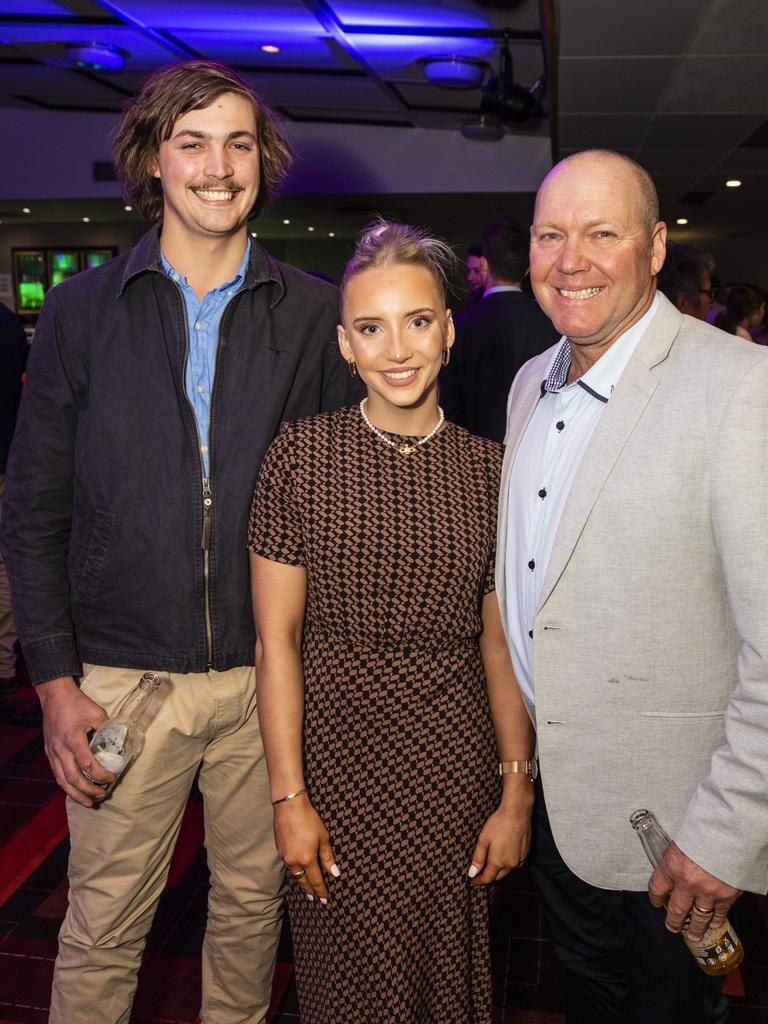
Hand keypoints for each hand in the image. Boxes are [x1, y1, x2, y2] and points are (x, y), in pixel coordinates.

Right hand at [37, 676, 113, 806]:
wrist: (54, 696)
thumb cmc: (77, 703)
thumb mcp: (97, 713)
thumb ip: (107, 729)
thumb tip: (119, 743)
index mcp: (73, 738)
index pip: (87, 764)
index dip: (100, 774)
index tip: (112, 777)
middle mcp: (60, 748)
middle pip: (73, 778)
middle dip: (89, 790)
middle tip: (102, 795)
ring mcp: (52, 752)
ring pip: (62, 780)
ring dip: (76, 794)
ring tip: (88, 803)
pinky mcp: (49, 752)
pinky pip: (57, 774)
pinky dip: (66, 785)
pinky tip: (75, 792)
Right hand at [274, 796, 339, 902]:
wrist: (289, 806)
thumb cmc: (309, 819)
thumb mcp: (323, 837)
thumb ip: (327, 857)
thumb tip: (334, 873)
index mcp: (307, 859)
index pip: (315, 880)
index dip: (321, 890)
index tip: (324, 900)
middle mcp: (294, 861)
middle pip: (302, 881)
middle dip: (309, 890)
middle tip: (314, 898)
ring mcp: (284, 856)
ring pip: (294, 874)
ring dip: (301, 881)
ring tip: (306, 887)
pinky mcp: (279, 850)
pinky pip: (288, 865)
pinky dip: (294, 870)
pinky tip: (297, 870)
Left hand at [469, 778, 533, 885]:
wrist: (517, 813)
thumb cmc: (499, 823)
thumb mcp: (483, 839)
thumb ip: (478, 858)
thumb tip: (473, 872)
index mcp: (498, 862)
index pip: (487, 879)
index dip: (479, 881)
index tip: (472, 880)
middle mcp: (510, 864)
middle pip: (498, 877)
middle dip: (489, 877)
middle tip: (480, 873)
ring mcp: (519, 859)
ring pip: (507, 871)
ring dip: (499, 870)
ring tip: (491, 863)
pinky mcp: (525, 853)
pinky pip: (516, 864)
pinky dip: (508, 864)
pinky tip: (504, 856)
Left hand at [648, 841, 741, 941]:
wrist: (730, 833)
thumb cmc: (703, 830)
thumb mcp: (681, 841)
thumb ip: (678, 857)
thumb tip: (677, 863)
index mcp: (672, 866)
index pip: (657, 888)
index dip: (655, 897)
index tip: (656, 902)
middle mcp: (687, 883)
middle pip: (677, 909)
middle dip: (673, 921)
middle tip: (672, 927)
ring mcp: (708, 892)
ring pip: (699, 916)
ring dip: (695, 928)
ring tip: (692, 936)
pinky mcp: (726, 895)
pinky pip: (720, 912)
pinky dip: (717, 920)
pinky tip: (714, 925)